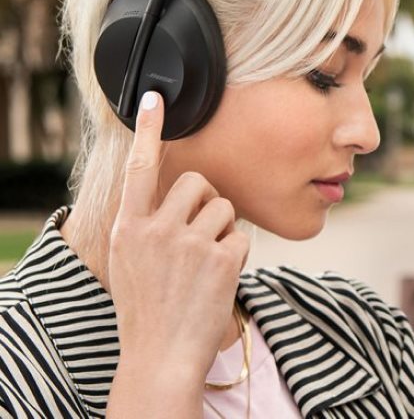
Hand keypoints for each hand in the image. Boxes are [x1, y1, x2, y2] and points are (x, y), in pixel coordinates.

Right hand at [108, 90, 249, 380]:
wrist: (160, 357)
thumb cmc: (147, 307)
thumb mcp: (131, 261)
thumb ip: (145, 224)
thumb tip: (171, 194)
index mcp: (130, 227)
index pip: (139, 169)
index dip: (148, 131)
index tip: (155, 99)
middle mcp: (156, 230)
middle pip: (198, 182)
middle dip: (206, 200)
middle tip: (201, 232)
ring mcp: (188, 243)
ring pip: (225, 206)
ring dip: (223, 229)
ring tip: (207, 263)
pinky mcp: (219, 258)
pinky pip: (241, 236)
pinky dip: (236, 254)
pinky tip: (219, 278)